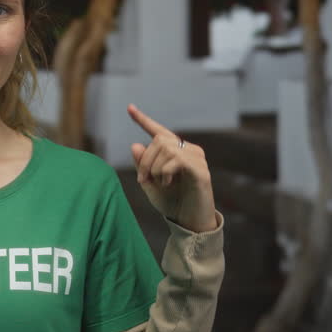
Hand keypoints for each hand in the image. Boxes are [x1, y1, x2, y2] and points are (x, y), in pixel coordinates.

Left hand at [127, 104, 216, 232]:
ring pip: (167, 149)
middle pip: (159, 140)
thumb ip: (142, 166)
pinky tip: (168, 183)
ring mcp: (198, 159)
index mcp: (176, 152)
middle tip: (143, 179)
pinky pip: (177, 160)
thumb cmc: (172, 203)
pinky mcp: (202, 171)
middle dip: (145, 160)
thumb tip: (135, 145)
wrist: (189, 223)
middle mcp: (189, 150)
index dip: (143, 120)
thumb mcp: (150, 184)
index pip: (158, 131)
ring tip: (159, 183)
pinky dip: (165, 171)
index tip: (129, 108)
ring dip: (154, 168)